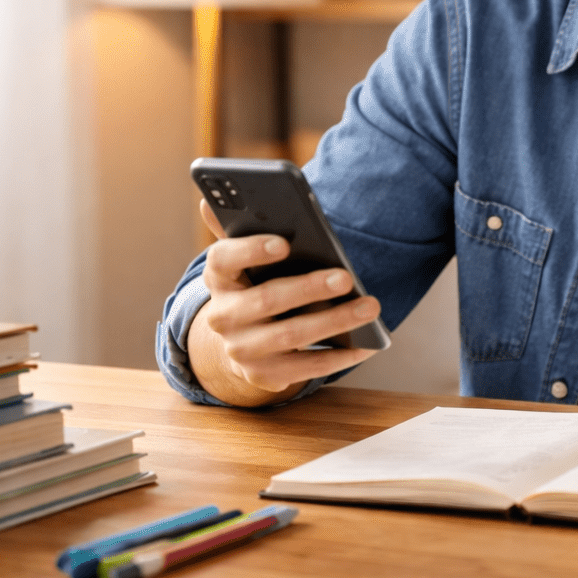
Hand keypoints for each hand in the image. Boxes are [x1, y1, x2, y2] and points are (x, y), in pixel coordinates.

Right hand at [188, 198, 380, 406]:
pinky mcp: (264, 375)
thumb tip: (208, 202)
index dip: (251, 250)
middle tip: (346, 276)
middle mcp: (222, 316)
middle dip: (309, 288)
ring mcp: (241, 350)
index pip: (223, 259)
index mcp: (218, 277)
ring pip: (290, 335)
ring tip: (370, 307)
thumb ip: (240, 229)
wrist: (243, 339)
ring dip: (334, 321)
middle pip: (266, 300)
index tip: (284, 243)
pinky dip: (339, 356)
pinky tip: (367, 345)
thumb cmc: (256, 283)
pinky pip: (306, 368)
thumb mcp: (246, 259)